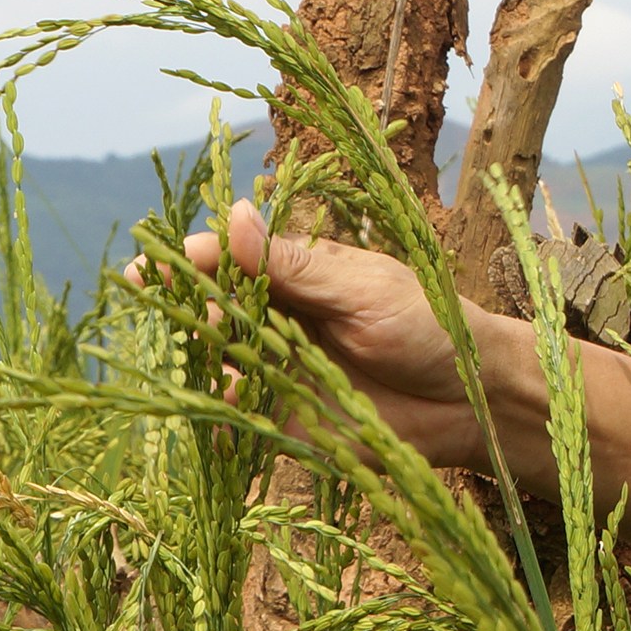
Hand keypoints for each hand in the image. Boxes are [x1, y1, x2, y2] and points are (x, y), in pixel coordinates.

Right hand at [174, 201, 491, 467]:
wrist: (474, 401)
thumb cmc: (431, 327)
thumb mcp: (363, 290)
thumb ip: (293, 265)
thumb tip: (230, 213)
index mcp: (299, 274)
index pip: (232, 259)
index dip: (192, 260)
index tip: (157, 264)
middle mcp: (282, 318)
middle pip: (214, 309)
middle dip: (187, 309)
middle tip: (167, 310)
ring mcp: (282, 368)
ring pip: (220, 361)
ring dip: (201, 360)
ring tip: (196, 359)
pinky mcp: (288, 417)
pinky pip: (240, 415)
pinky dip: (222, 413)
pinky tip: (219, 407)